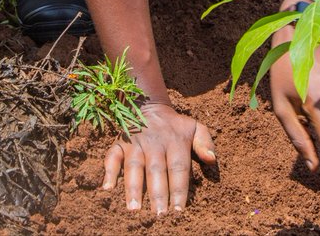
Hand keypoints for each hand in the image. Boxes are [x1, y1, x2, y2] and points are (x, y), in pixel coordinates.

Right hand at [101, 102, 216, 213]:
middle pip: (156, 170)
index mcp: (175, 141)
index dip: (178, 189)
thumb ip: (204, 143)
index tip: (178, 210)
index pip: (178, 168)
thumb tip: (211, 160)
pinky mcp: (119, 143)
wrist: (149, 105)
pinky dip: (109, 171)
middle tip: (158, 214)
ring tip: (134, 209)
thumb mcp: (194, 127)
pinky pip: (112, 156)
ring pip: (134, 166)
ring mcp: (135, 143)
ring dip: (133, 187)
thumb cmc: (174, 125)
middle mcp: (154, 143)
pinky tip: (108, 188)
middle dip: (157, 193)